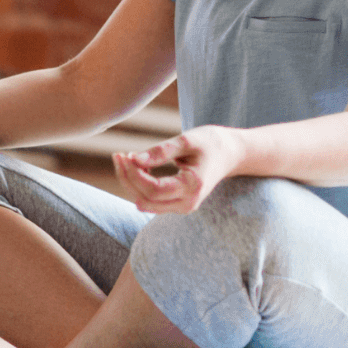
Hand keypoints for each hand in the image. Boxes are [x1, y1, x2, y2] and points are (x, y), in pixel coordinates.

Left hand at [113, 127, 244, 213]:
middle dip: (127, 178)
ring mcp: (183, 207)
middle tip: (118, 155)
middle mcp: (188, 203)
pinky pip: (151, 200)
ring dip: (130, 183)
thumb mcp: (187, 140)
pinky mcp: (177, 205)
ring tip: (124, 158)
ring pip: (145, 203)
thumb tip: (133, 159)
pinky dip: (139, 185)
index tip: (124, 154)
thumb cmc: (210, 143)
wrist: (230, 154)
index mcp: (193, 186)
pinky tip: (136, 166)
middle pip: (145, 199)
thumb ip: (161, 151)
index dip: (134, 174)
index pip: (153, 189)